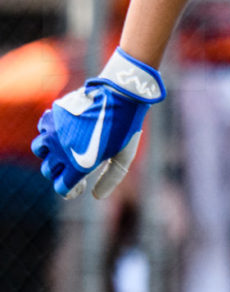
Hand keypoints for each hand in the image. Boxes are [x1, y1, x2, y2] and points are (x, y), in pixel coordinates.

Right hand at [31, 47, 164, 198]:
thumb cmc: (126, 128)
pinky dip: (49, 134)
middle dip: (59, 173)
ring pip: (40, 151)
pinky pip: (43, 130)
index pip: (62, 188)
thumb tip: (96, 196)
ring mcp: (53, 132)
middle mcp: (61, 151)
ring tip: (63, 151)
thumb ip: (111, 179)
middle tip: (73, 169)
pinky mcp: (52, 116)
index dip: (70, 191)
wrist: (121, 96)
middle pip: (49, 171)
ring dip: (50, 154)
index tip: (77, 188)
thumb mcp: (123, 157)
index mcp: (79, 165)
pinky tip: (63, 132)